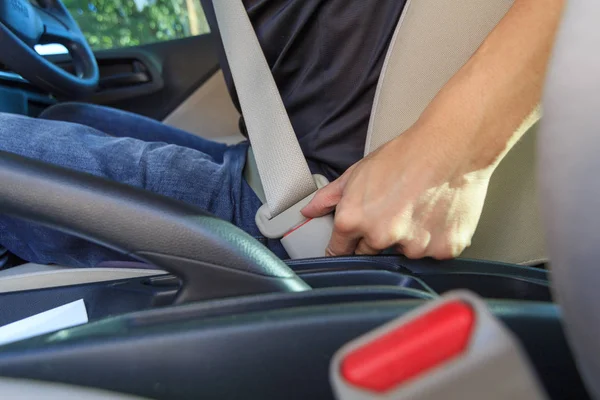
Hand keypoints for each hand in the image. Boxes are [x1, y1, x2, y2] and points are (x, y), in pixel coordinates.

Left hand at [301, 119, 493, 258]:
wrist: (451, 146)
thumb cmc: (406, 155)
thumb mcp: (358, 172)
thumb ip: (329, 196)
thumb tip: (308, 211)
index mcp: (354, 219)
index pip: (339, 251)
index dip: (345, 244)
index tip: (351, 243)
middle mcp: (380, 236)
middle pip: (371, 254)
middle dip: (377, 237)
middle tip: (393, 211)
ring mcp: (414, 246)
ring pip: (404, 253)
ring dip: (408, 239)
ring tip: (418, 208)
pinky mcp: (443, 249)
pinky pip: (433, 253)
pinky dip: (435, 239)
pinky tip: (435, 214)